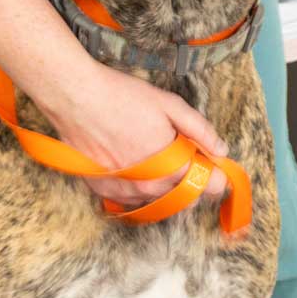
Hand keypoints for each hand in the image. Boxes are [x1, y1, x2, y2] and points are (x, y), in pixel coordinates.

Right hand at [31, 58, 230, 207]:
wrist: (75, 98)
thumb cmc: (121, 97)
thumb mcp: (169, 105)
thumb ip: (200, 131)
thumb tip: (221, 151)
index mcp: (172, 165)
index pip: (212, 187)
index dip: (216, 173)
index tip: (209, 160)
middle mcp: (150, 186)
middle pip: (187, 197)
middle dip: (191, 180)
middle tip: (180, 154)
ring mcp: (125, 192)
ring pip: (159, 200)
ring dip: (165, 185)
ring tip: (152, 155)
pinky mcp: (104, 191)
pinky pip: (133, 200)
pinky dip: (139, 187)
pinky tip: (133, 164)